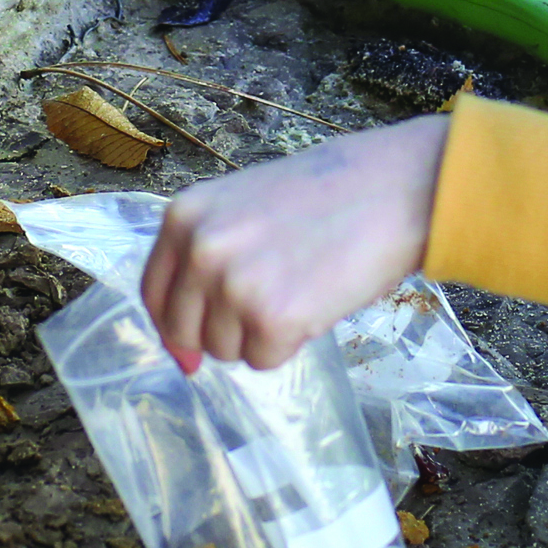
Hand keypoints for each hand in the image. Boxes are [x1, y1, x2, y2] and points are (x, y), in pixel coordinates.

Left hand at [140, 115, 449, 370]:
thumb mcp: (243, 210)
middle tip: (268, 305)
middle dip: (222, 333)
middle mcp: (200, 249)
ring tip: (300, 288)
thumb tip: (182, 355)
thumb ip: (206, 260)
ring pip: (225, 350)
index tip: (192, 344)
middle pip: (185, 331)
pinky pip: (265, 360)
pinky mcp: (273, 317)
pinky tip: (317, 301)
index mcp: (184, 216)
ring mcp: (233, 284)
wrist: (394, 188)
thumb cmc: (327, 196)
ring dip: (259, 336)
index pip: (153, 294)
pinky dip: (292, 344)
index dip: (174, 326)